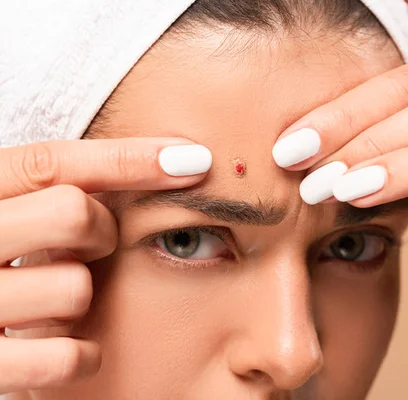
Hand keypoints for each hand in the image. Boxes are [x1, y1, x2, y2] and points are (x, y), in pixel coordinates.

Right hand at [0, 138, 210, 393]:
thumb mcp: (9, 214)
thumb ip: (53, 190)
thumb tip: (173, 161)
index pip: (49, 164)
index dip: (127, 158)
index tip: (192, 158)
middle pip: (71, 213)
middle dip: (100, 230)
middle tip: (90, 246)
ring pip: (74, 287)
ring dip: (80, 297)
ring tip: (56, 301)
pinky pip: (64, 357)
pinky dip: (81, 354)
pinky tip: (67, 344)